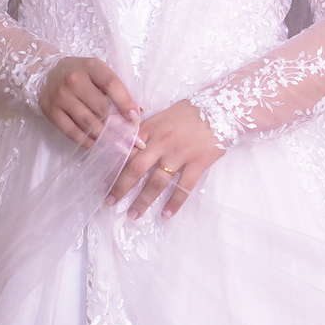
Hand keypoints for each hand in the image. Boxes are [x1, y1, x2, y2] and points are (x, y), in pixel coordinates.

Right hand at [40, 56, 136, 148]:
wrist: (46, 73)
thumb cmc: (80, 74)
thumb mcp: (98, 73)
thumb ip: (117, 89)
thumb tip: (138, 112)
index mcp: (91, 66)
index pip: (112, 85)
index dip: (126, 104)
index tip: (135, 120)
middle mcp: (74, 80)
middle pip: (102, 108)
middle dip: (118, 126)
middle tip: (130, 139)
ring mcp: (61, 96)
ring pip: (89, 123)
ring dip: (105, 137)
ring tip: (116, 145)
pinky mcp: (51, 111)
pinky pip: (72, 132)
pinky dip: (87, 141)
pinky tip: (96, 144)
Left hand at [106, 99, 223, 220]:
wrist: (222, 108)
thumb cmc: (190, 113)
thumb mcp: (162, 116)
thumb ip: (145, 132)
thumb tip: (128, 147)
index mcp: (150, 129)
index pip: (127, 151)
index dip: (113, 168)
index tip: (103, 183)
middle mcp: (162, 142)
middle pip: (136, 169)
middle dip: (120, 188)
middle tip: (109, 203)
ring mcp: (180, 154)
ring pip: (157, 182)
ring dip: (143, 200)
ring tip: (133, 215)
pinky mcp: (198, 163)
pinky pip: (184, 187)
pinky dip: (174, 203)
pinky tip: (165, 216)